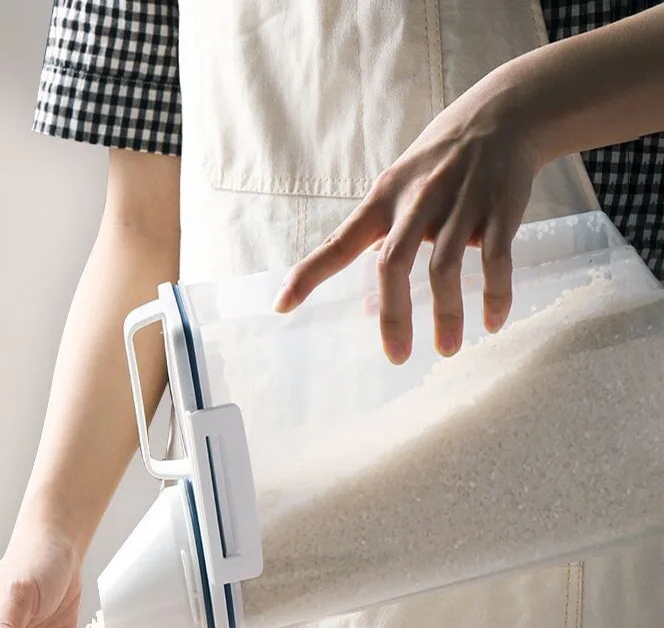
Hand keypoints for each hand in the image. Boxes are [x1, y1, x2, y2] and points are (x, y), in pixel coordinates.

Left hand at [274, 78, 539, 363]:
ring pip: (445, 267)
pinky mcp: (500, 209)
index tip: (282, 306)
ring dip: (447, 314)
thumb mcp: (399, 187)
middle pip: (393, 263)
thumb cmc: (439, 164)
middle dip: (393, 315)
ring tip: (447, 349)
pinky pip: (496, 260)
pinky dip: (496, 295)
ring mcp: (459, 205)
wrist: (501, 115)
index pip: (338, 242)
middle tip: (397, 357)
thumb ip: (384, 239)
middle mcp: (416, 202)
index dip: (308, 274)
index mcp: (383, 200)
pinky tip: (493, 323)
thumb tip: (370, 306)